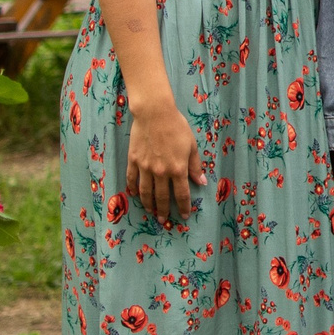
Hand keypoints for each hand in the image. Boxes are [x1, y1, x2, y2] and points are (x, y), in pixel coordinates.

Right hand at [125, 100, 197, 226]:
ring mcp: (145, 167)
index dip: (183, 207)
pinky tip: (135, 195)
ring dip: (148, 204)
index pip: (181, 194)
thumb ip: (195, 166)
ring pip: (146, 192)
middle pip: (162, 197)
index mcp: (178, 169)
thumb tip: (201, 182)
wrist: (155, 114)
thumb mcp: (191, 146)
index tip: (184, 215)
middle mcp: (161, 172)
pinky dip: (133, 189)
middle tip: (164, 220)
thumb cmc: (176, 127)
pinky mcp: (134, 161)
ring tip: (150, 211)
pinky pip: (132, 179)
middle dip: (164, 211)